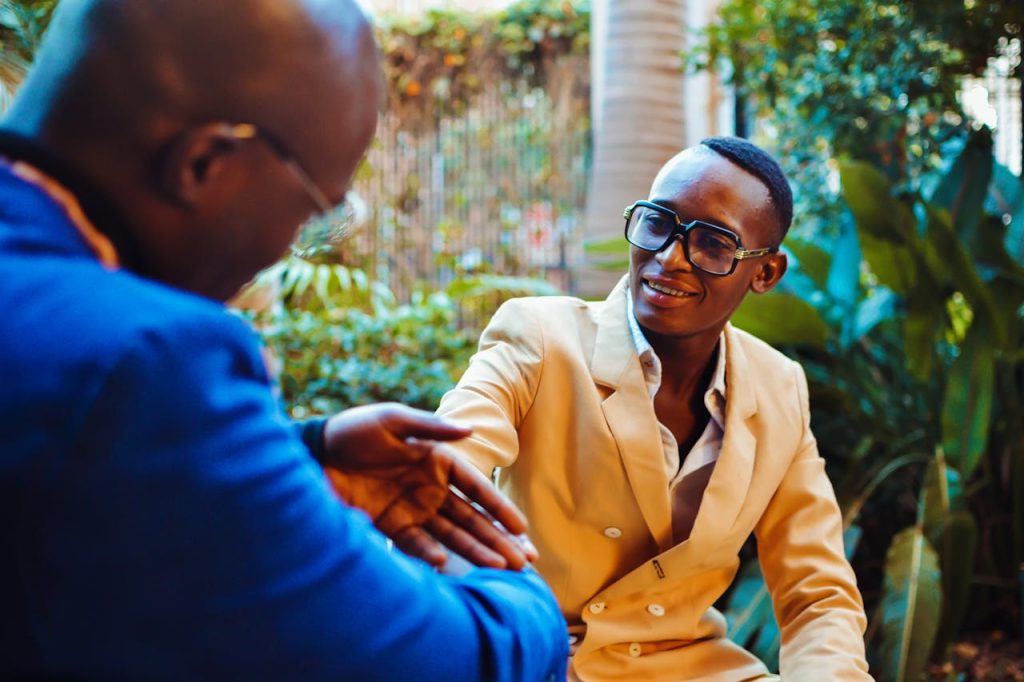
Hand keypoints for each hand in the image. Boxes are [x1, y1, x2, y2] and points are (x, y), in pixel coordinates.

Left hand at [321, 404, 537, 569]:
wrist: (313, 454)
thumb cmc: (355, 430)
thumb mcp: (393, 421)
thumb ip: (430, 428)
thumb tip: (468, 430)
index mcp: (438, 461)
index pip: (476, 487)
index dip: (499, 507)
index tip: (521, 527)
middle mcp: (431, 488)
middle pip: (471, 517)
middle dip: (497, 538)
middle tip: (523, 560)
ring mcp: (412, 509)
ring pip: (451, 535)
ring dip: (475, 551)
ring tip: (500, 568)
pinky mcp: (390, 526)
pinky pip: (416, 544)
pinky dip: (431, 554)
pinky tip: (447, 564)